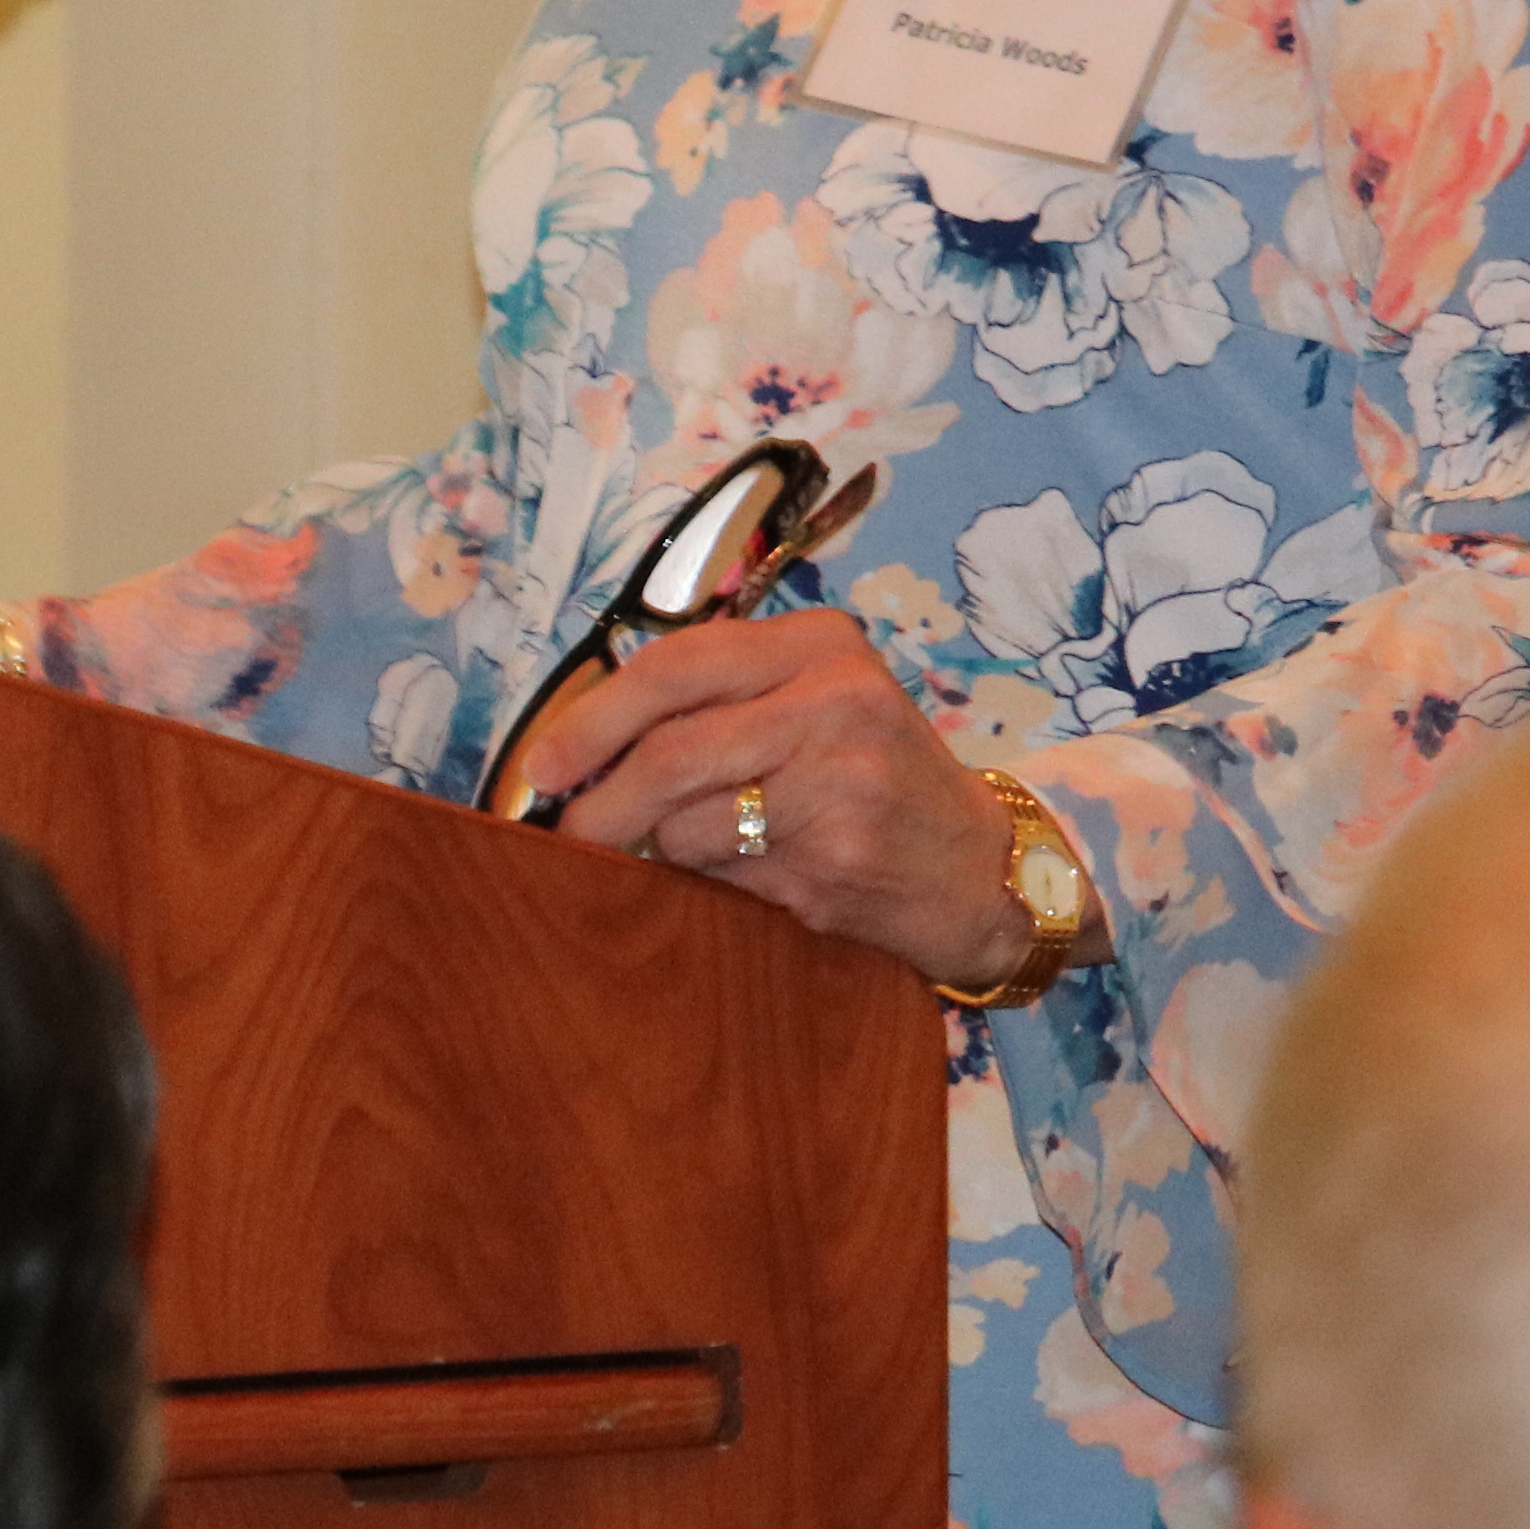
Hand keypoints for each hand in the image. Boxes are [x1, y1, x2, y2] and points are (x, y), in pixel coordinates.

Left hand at [500, 607, 1039, 991]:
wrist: (984, 870)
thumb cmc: (879, 781)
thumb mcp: (820, 702)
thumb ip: (724, 698)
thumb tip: (581, 741)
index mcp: (822, 645)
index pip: (674, 664)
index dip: (594, 716)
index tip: (545, 762)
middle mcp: (836, 701)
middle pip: (669, 747)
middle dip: (598, 796)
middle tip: (565, 827)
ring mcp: (841, 782)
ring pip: (687, 820)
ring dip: (661, 849)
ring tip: (685, 852)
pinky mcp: (838, 859)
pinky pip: (725, 874)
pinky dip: (708, 882)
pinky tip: (742, 879)